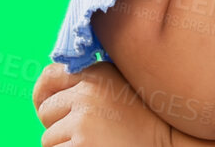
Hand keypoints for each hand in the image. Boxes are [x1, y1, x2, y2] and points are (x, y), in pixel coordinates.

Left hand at [33, 61, 175, 146]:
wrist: (171, 142)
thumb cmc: (146, 120)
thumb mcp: (120, 86)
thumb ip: (91, 82)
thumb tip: (52, 88)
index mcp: (96, 74)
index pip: (48, 77)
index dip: (43, 95)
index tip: (47, 107)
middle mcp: (87, 92)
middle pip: (45, 112)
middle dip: (58, 125)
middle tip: (86, 132)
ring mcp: (82, 120)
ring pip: (49, 138)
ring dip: (65, 145)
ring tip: (95, 143)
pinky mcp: (80, 144)